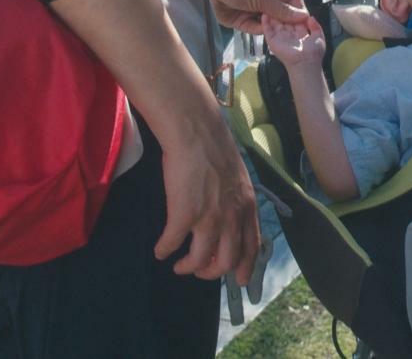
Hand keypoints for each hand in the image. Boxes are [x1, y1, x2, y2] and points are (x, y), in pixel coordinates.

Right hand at [153, 107, 261, 284]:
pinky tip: (160, 250)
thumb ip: (236, 199)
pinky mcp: (183, 214)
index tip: (240, 281)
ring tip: (179, 266)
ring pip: (200, 259)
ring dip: (188, 267)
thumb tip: (229, 214)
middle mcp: (231, 216)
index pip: (252, 246)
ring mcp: (208, 217)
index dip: (246, 266)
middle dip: (212, 272)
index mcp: (246, 206)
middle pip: (226, 261)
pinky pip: (172, 243)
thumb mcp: (237, 177)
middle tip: (200, 271)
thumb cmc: (213, 147)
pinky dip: (164, 250)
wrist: (195, 131)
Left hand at [201, 0, 308, 33]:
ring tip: (276, 34)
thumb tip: (303, 16)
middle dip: (285, 23)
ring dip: (271, 28)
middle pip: (282, 14)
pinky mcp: (244, 21)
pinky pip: (256, 29)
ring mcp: (255, 10)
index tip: (304, 25)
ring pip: (270, 23)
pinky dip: (258, 31)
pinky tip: (261, 31)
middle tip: (290, 34)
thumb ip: (280, 9)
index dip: (299, 11)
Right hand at [264, 15, 325, 69]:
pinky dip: (265, 22)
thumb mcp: (319, 37)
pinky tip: (264, 14)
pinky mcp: (273, 41)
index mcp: (299, 31)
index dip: (291, 9)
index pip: (293, 18)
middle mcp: (289, 33)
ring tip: (268, 2)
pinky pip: (267, 30)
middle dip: (280, 9)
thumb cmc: (313, 53)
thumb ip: (316, 27)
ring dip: (271, 13)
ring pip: (274, 23)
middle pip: (282, 18)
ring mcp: (280, 37)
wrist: (305, 64)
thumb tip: (311, 17)